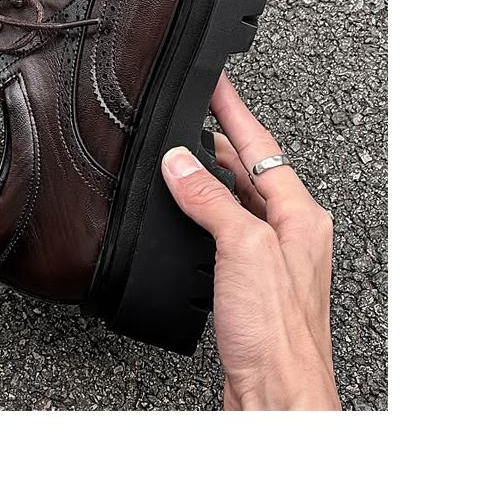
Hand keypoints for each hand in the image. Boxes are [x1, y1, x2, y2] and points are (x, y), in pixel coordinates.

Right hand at [161, 74, 339, 409]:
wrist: (276, 397)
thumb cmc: (276, 335)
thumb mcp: (242, 250)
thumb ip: (210, 200)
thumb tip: (180, 163)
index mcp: (298, 215)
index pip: (260, 145)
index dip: (234, 109)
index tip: (214, 81)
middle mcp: (289, 232)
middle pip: (250, 169)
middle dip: (218, 138)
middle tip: (189, 113)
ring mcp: (270, 257)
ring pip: (236, 198)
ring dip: (208, 174)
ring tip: (180, 153)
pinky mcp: (249, 281)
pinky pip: (223, 228)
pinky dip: (201, 210)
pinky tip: (186, 212)